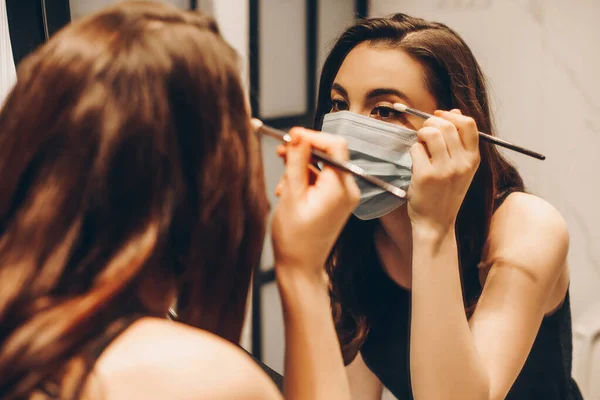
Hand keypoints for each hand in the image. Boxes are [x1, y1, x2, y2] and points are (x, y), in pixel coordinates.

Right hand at [271, 128, 359, 281]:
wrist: (300, 267)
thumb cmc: (294, 237)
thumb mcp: (291, 194)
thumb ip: (296, 162)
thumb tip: (299, 135)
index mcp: (340, 188)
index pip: (335, 145)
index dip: (312, 136)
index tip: (291, 135)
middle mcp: (348, 189)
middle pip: (329, 154)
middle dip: (303, 152)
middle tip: (281, 153)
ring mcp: (344, 196)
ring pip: (322, 166)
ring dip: (300, 168)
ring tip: (282, 185)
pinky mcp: (337, 201)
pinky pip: (321, 179)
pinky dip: (304, 180)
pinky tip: (289, 192)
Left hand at [408, 109, 479, 235]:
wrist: (437, 223)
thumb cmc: (446, 193)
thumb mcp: (462, 168)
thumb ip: (459, 142)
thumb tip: (454, 112)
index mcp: (473, 159)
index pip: (468, 124)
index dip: (450, 116)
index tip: (439, 116)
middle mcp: (462, 163)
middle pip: (446, 125)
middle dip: (430, 123)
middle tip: (424, 133)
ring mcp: (444, 169)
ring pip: (431, 133)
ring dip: (421, 134)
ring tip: (421, 145)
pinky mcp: (426, 175)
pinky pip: (416, 149)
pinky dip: (413, 151)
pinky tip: (416, 162)